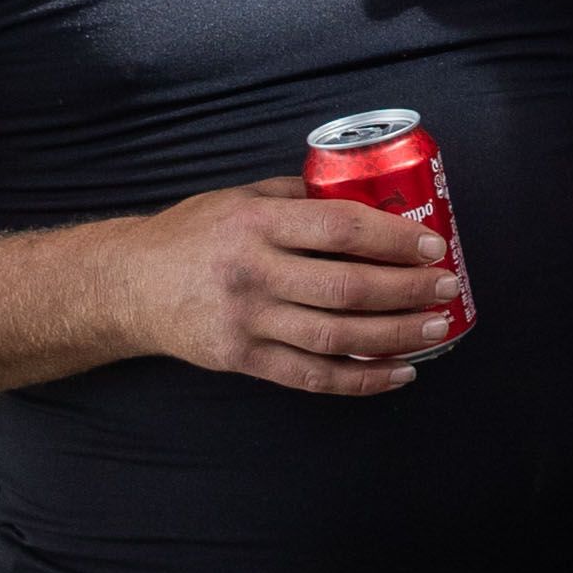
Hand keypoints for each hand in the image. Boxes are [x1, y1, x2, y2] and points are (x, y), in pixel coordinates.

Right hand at [99, 176, 462, 394]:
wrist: (125, 286)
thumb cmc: (190, 236)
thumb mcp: (237, 198)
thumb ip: (296, 195)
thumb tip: (363, 193)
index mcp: (255, 223)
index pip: (339, 229)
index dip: (393, 238)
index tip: (431, 244)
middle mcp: (252, 272)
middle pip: (347, 286)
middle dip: (407, 289)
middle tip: (446, 286)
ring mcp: (246, 321)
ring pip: (336, 336)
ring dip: (396, 335)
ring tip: (435, 327)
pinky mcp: (241, 359)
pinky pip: (312, 376)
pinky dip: (361, 379)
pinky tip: (399, 372)